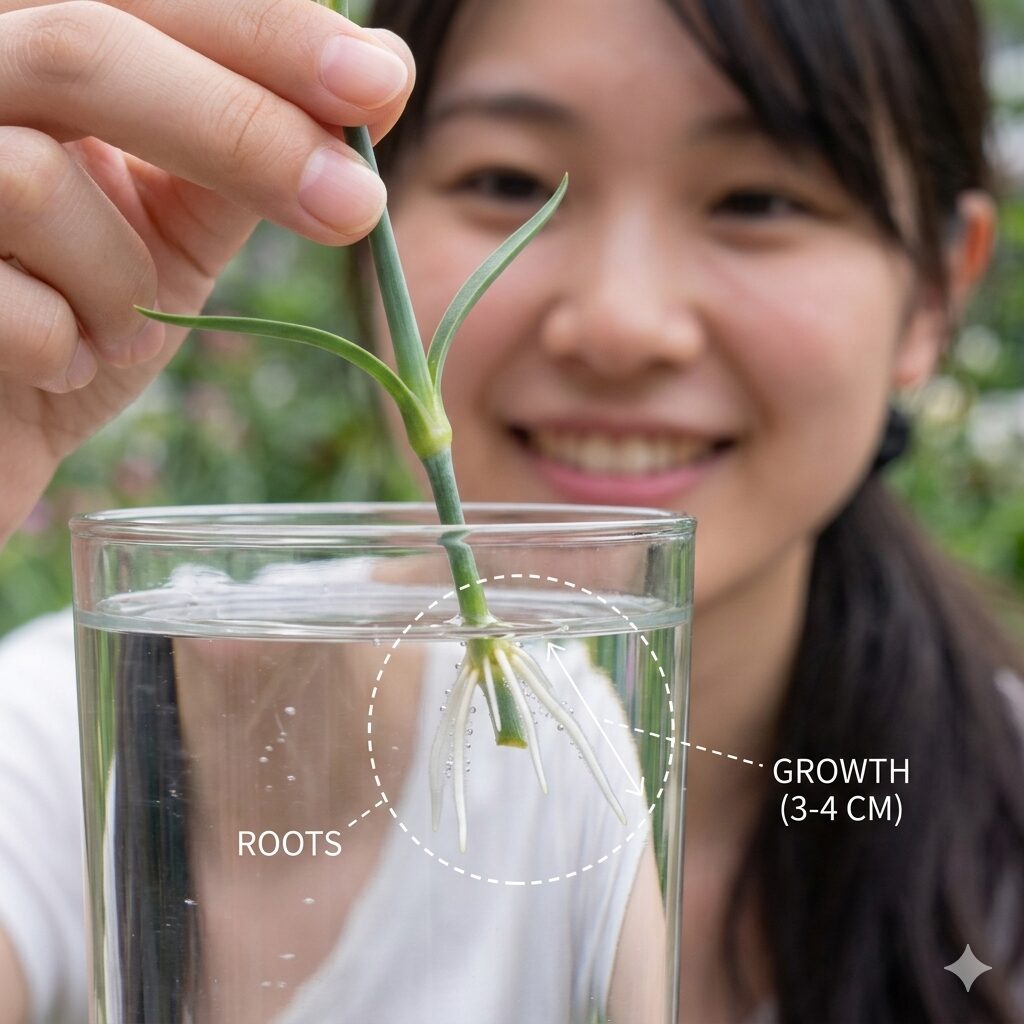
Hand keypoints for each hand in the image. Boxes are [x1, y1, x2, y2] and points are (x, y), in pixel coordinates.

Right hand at [0, 0, 413, 542]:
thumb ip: (246, 147)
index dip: (265, 30)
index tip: (379, 83)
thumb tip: (379, 74)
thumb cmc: (74, 305)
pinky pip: (7, 307)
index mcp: (22, 40)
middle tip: (356, 204)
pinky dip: (68, 351)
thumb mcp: (170, 219)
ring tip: (124, 330)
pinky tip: (63, 365)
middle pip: (82, 47)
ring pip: (30, 180)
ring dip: (124, 282)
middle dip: (240, 132)